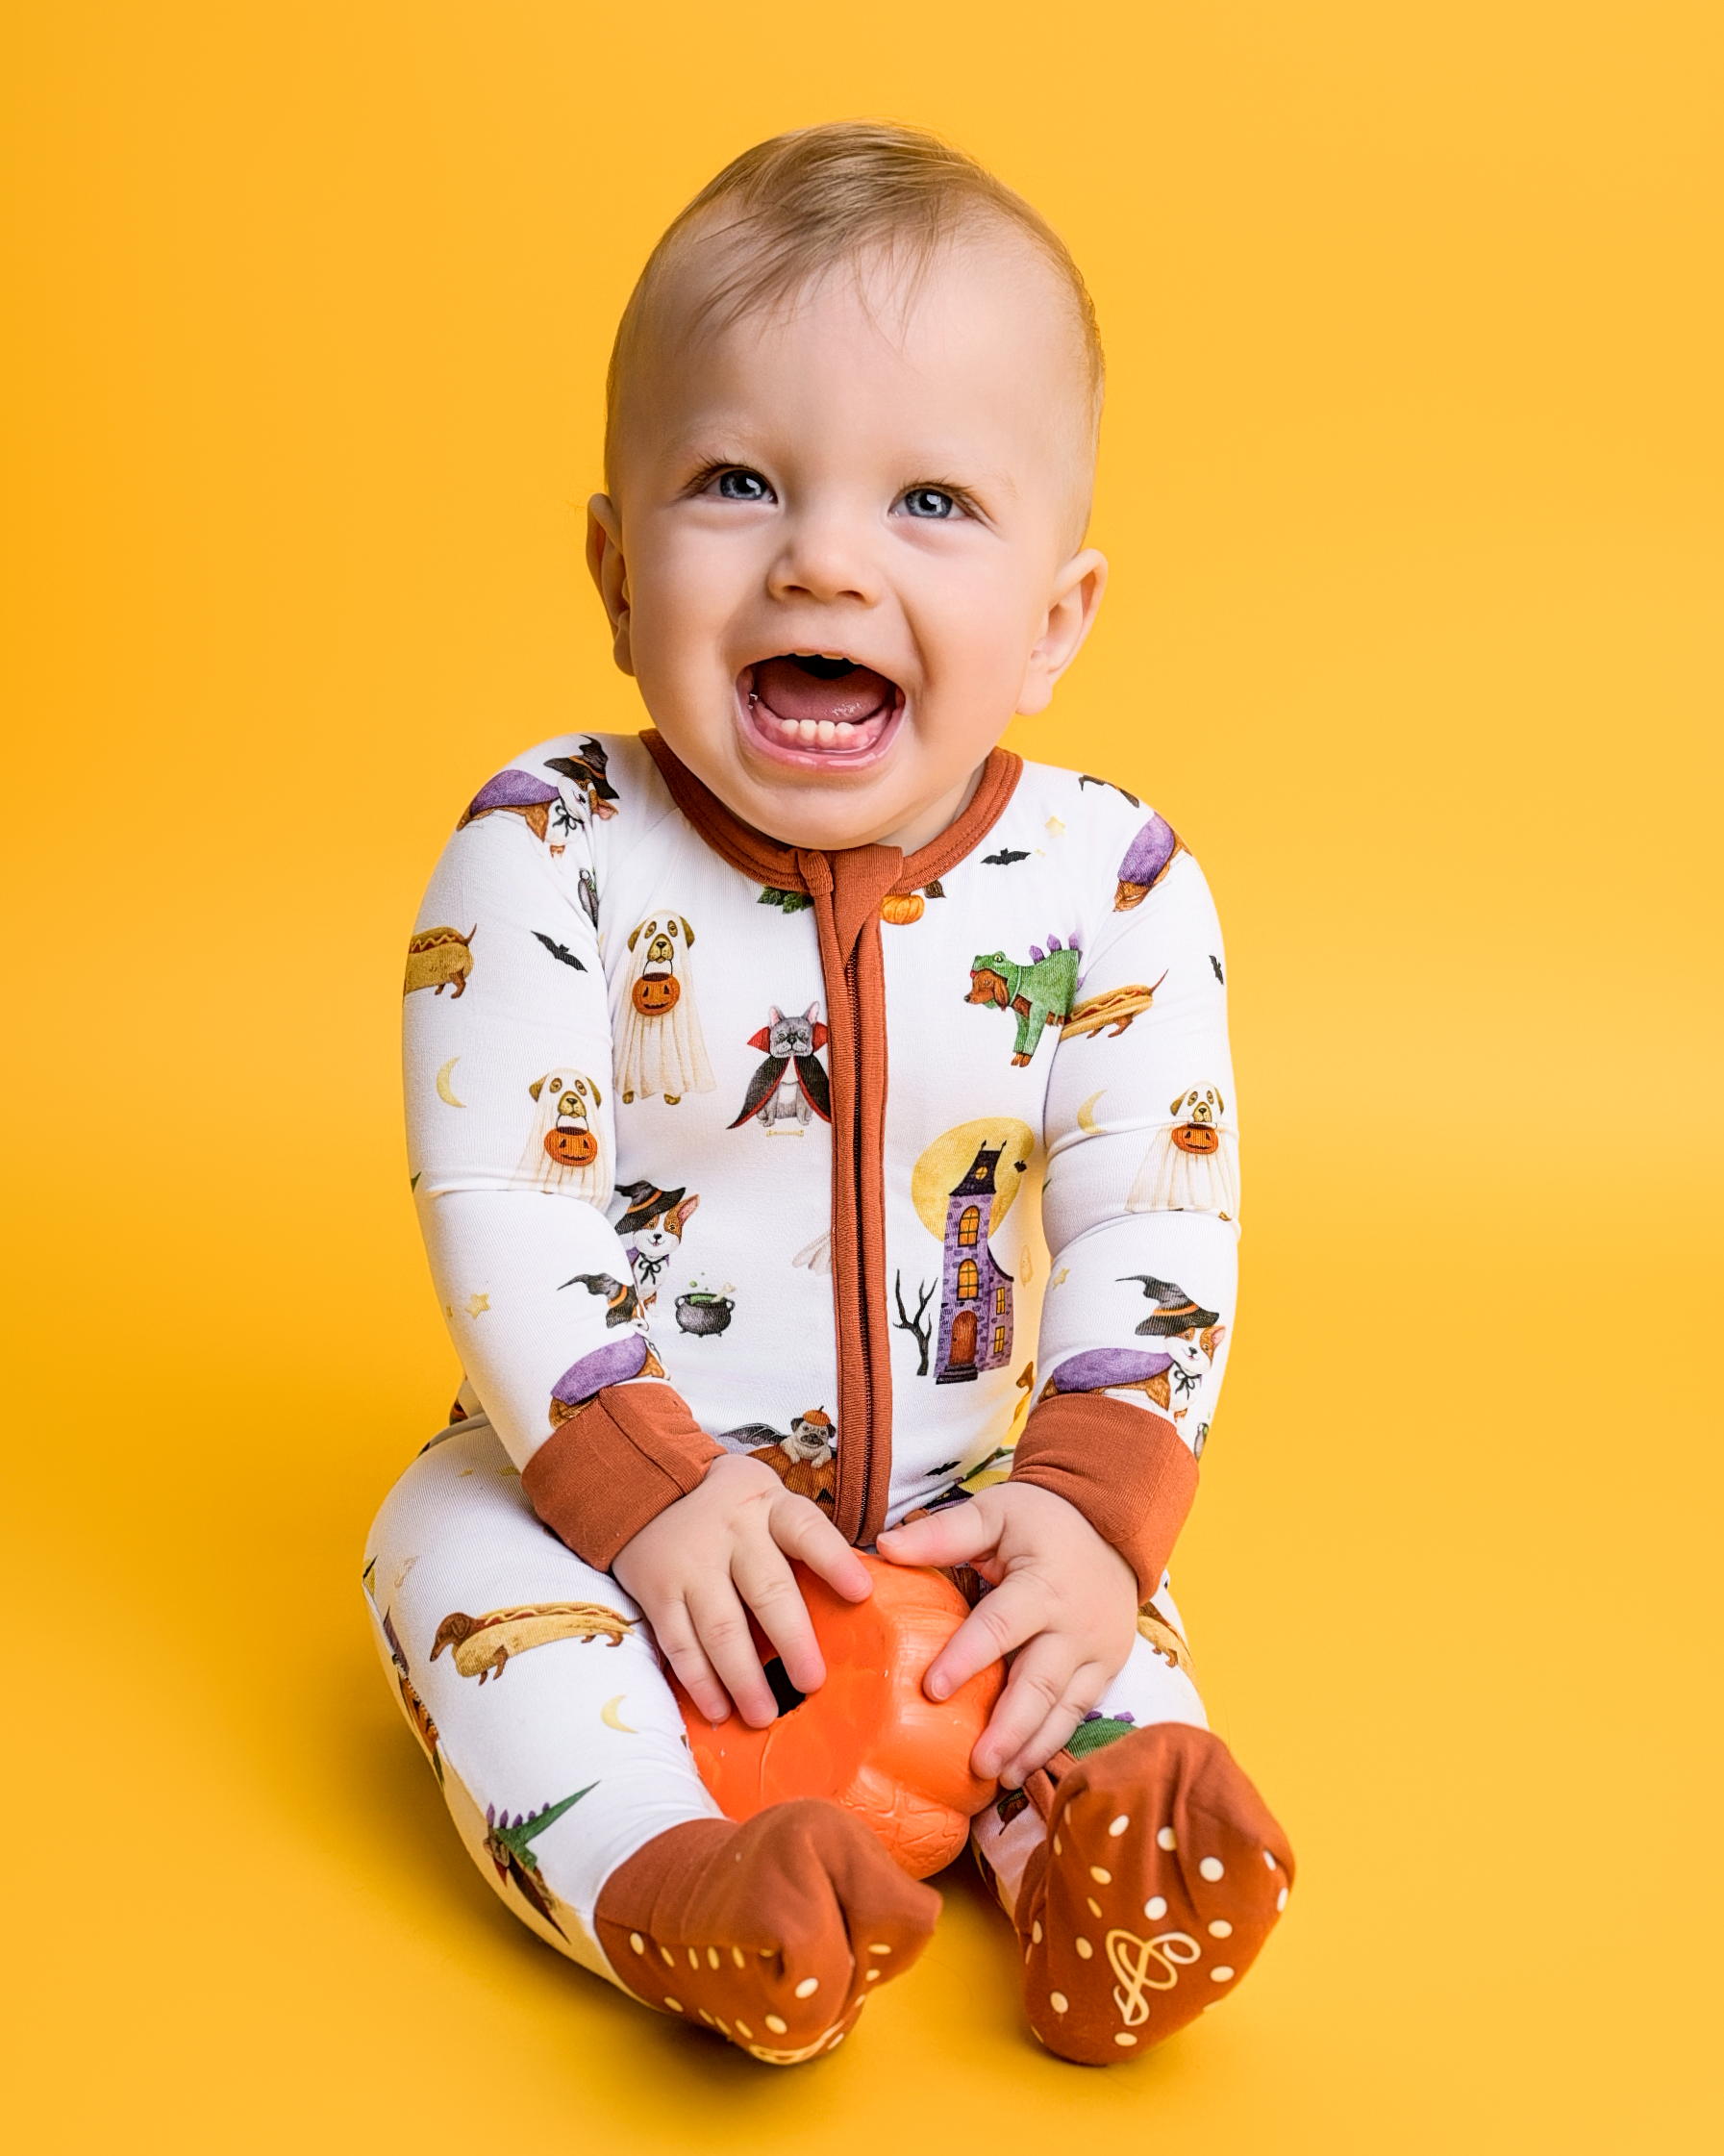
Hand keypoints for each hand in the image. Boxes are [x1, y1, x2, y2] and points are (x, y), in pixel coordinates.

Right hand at [612, 1452, 871, 1729]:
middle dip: (792, 1640)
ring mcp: (691, 1563)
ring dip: (743, 1677)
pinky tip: (719, 1710)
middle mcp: (732, 1532)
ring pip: (721, 1626)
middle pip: (766, 1589)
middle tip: (811, 1683)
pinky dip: (700, 1681)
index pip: (807, 1530)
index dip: (834, 1561)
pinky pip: (680, 1643)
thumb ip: (803, 1543)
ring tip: (764, 1715)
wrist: (645, 1488)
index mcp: (770, 1507)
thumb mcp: (769, 1504)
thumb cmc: (732, 1510)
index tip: (861, 1592)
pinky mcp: (657, 1591)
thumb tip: (855, 1604)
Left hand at [875, 1483, 1138, 1788]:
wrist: (1112, 1524)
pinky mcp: (1106, 1669)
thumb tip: (884, 1547)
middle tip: (976, 1764)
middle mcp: (1075, 1625)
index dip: (966, 1658)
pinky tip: (1023, 1768)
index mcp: (1043, 1584)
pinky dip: (1051, 1743)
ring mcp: (1097, 1652)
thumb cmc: (1042, 1519)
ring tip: (998, 1779)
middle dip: (1009, 1728)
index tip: (931, 1690)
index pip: (1001, 1626)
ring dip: (1031, 1747)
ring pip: (1064, 1709)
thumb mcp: (995, 1512)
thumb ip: (944, 1534)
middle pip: (1040, 1683)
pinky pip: (1079, 1712)